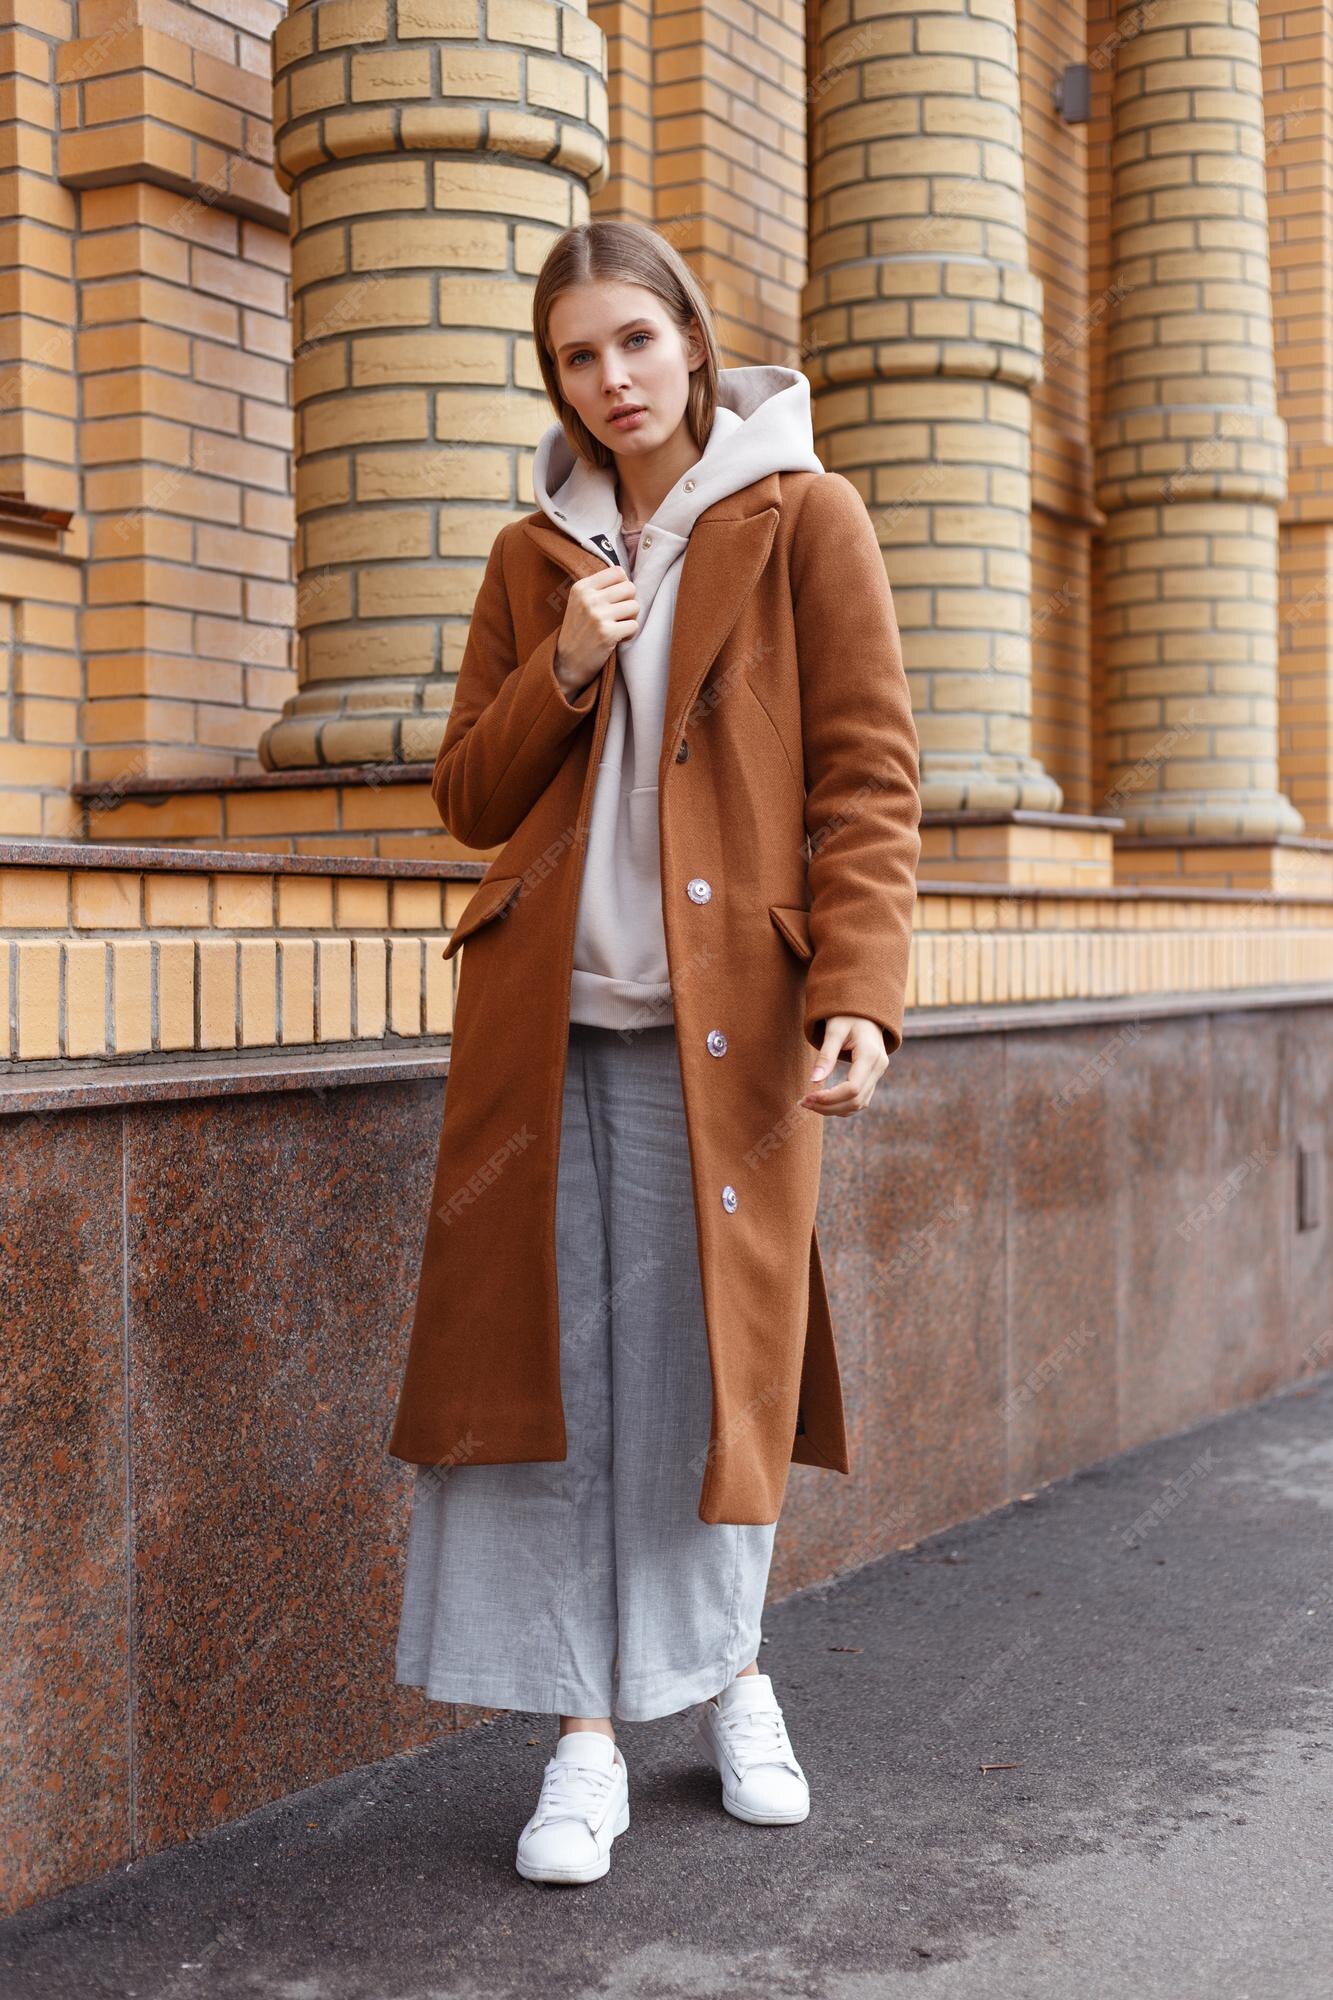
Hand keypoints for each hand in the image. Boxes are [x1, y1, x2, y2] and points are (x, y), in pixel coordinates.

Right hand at [554, 565, 639, 697]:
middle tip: (618, 615)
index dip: (622, 586)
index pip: (618, 572)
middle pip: (630, 588)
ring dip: (630, 619)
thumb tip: (627, 578)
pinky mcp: (607, 634)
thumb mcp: (580, 602)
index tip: (615, 600)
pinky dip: (629, 634)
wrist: (567, 662)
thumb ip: (600, 588)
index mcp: (582, 587)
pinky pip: (634, 626)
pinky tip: (617, 639)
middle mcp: (589, 599)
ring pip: (635, 606)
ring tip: (617, 627)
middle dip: (629, 602)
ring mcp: (598, 616)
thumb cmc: (579, 630)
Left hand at [798, 1015, 889, 1115]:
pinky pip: (860, 1100)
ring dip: (834, 1109)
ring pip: (859, 1104)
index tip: (807, 1097)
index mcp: (870, 1054)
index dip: (829, 1098)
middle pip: (855, 1101)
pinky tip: (824, 1102)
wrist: (864, 1011)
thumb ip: (825, 1056)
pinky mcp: (873, 1077)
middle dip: (828, 1106)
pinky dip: (842, 1106)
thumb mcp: (834, 1030)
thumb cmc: (847, 1015)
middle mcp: (879, 1067)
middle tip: (803, 1102)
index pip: (852, 1088)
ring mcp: (878, 1073)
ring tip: (810, 1103)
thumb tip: (814, 1081)